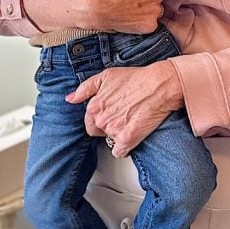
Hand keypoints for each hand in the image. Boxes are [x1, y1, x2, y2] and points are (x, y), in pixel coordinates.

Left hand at [66, 60, 184, 156]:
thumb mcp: (105, 76)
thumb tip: (70, 99)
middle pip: (99, 132)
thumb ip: (84, 89)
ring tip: (131, 121)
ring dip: (119, 134)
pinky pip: (120, 152)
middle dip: (108, 127)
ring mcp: (114, 131)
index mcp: (94, 107)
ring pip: (111, 141)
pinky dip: (126, 147)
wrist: (159, 85)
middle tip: (122, 116)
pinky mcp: (128, 139)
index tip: (111, 113)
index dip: (101, 117)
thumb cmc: (136, 78)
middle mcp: (101, 120)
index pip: (89, 122)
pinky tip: (133, 135)